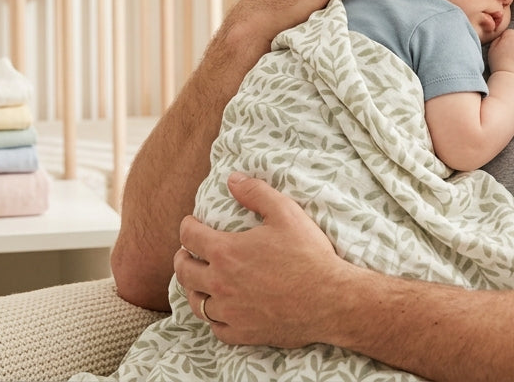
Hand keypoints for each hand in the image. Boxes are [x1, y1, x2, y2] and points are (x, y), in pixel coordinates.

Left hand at [174, 172, 345, 347]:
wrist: (330, 300)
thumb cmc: (309, 255)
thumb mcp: (286, 212)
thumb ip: (256, 193)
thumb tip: (233, 179)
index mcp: (226, 252)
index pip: (189, 237)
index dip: (187, 226)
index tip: (191, 224)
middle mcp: (220, 283)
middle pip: (184, 271)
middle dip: (182, 258)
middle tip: (186, 253)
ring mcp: (229, 311)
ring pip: (196, 302)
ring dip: (193, 289)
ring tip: (198, 283)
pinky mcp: (242, 333)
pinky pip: (216, 328)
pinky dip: (214, 318)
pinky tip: (220, 311)